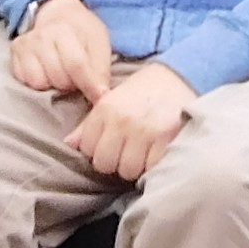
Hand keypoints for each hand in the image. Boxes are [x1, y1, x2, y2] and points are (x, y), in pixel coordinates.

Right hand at [7, 0, 116, 101]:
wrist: (57, 13)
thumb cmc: (82, 31)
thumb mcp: (100, 42)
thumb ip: (101, 69)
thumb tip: (101, 95)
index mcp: (64, 31)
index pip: (76, 66)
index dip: (89, 86)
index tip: (99, 98)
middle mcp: (40, 37)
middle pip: (58, 78)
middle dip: (71, 84)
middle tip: (76, 77)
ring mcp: (25, 46)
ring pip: (39, 83)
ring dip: (53, 84)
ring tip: (60, 74)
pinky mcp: (13, 54)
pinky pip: (25, 81)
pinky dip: (37, 82)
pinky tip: (46, 73)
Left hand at [68, 60, 197, 180]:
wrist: (179, 77)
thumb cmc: (143, 91)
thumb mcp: (112, 100)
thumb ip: (89, 123)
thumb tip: (69, 144)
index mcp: (105, 109)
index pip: (86, 148)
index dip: (97, 151)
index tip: (110, 146)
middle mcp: (122, 120)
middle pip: (105, 164)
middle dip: (115, 162)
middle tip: (127, 152)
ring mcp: (145, 130)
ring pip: (127, 170)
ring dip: (135, 167)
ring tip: (142, 153)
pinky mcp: (166, 139)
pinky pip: (151, 169)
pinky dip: (153, 166)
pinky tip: (156, 154)